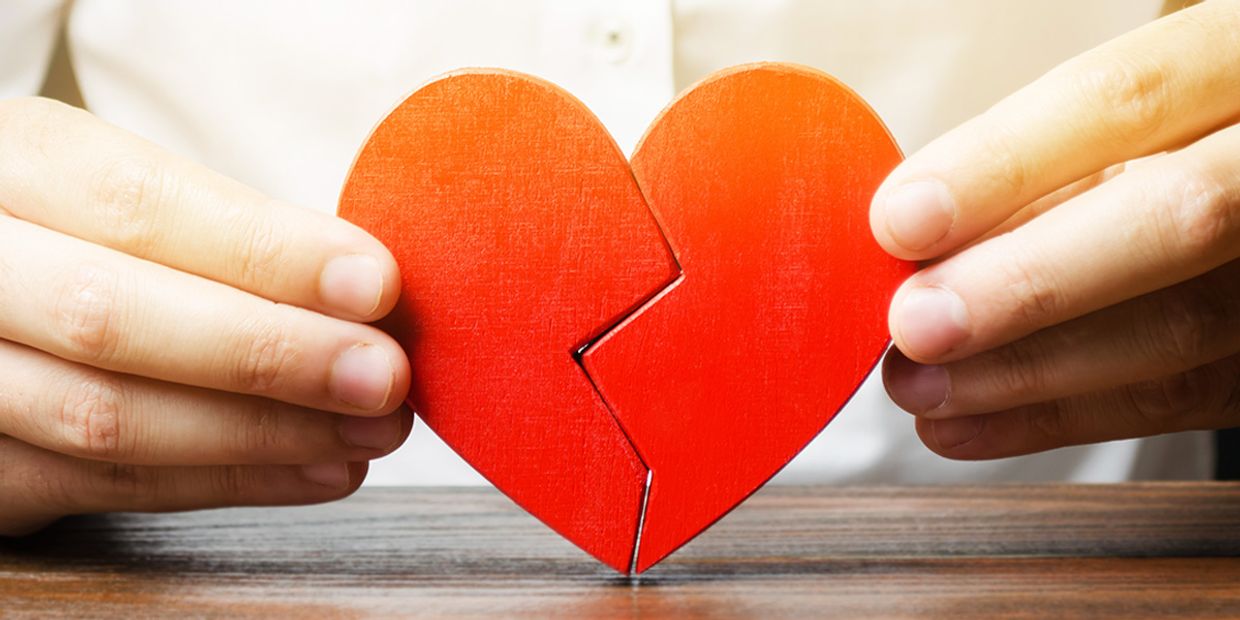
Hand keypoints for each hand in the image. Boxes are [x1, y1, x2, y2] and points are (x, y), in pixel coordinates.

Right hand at [0, 97, 411, 535]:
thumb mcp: (111, 194)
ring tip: (370, 430)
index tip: (374, 283)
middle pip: (108, 315)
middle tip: (383, 376)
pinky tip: (313, 468)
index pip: (135, 203)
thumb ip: (217, 233)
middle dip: (270, 353)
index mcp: (12, 165)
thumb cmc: (76, 237)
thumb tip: (365, 290)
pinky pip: (96, 488)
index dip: (263, 250)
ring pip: (103, 415)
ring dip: (263, 433)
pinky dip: (223, 483)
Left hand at [871, 0, 1239, 458]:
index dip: (1006, 163)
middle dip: (1028, 282)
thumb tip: (909, 239)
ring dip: (1028, 370)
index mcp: (1234, 63)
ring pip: (1184, 326)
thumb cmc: (1155, 147)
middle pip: (1178, 218)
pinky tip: (967, 423)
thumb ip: (1036, 167)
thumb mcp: (1114, 122)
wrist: (1237, 187)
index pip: (1126, 99)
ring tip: (919, 386)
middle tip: (915, 324)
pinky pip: (1183, 400)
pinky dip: (1060, 417)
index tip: (901, 220)